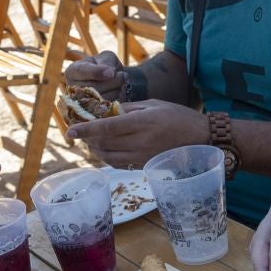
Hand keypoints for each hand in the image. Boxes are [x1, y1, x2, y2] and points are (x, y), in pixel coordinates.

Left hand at [64, 99, 205, 168]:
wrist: (200, 138)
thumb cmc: (177, 116)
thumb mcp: (153, 104)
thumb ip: (128, 108)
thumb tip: (105, 111)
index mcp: (142, 123)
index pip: (107, 127)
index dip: (86, 129)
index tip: (70, 130)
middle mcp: (140, 141)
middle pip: (103, 143)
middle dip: (88, 138)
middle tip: (81, 131)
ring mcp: (141, 156)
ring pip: (108, 156)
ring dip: (96, 149)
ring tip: (92, 140)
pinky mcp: (143, 165)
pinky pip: (118, 164)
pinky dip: (107, 157)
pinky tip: (106, 148)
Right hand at [65, 51, 124, 102]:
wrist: (112, 81)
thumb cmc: (105, 65)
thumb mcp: (106, 57)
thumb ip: (107, 62)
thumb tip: (110, 73)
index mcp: (73, 72)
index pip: (82, 72)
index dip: (97, 72)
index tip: (112, 72)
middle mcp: (74, 89)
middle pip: (95, 87)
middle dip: (113, 80)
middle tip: (123, 74)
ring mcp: (83, 103)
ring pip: (103, 98)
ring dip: (118, 89)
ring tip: (123, 81)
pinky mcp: (95, 112)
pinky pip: (110, 106)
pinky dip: (119, 97)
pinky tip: (121, 90)